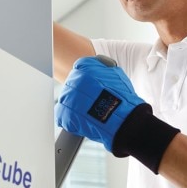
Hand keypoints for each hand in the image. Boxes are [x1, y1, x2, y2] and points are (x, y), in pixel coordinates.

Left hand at [56, 56, 179, 173]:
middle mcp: (74, 79)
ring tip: (90, 114)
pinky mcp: (64, 113)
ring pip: (66, 99)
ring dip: (75, 106)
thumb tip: (98, 66)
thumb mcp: (116, 74)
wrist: (124, 120)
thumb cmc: (123, 97)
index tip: (92, 88)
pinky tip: (82, 121)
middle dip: (80, 94)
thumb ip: (102, 67)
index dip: (86, 80)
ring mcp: (68, 95)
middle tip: (92, 103)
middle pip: (72, 85)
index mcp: (85, 67)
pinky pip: (61, 114)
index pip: (79, 69)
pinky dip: (69, 119)